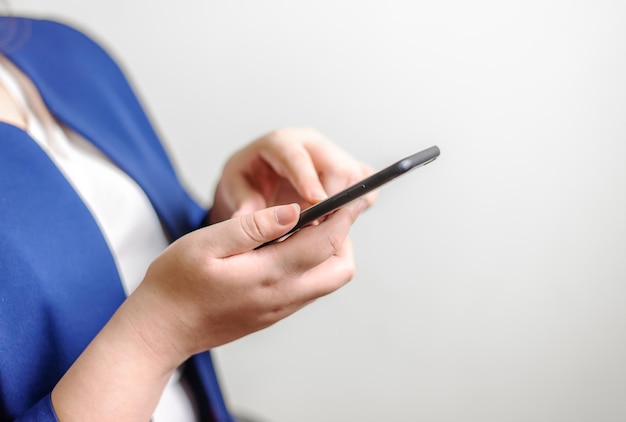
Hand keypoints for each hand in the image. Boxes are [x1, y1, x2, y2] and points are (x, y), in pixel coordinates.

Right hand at [131, 199, 366, 365]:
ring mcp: (280, 308)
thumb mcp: (206, 243)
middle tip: (324, 211)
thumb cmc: (175, 284)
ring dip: (328, 251)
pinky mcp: (273, 313)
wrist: (160, 331)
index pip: (325, 242)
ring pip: (328, 281)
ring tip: (305, 226)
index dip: (344, 215)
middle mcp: (283, 296)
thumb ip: (253, 226)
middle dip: (343, 236)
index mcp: (269, 275)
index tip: (354, 195)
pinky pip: (308, 289)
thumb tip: (293, 210)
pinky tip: (287, 248)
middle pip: (340, 268)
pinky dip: (311, 265)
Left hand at [209, 127, 375, 223]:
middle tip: (320, 228)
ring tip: (328, 227)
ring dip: (347, 204)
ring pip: (355, 175)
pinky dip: (361, 201)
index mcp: (281, 143)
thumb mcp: (235, 187)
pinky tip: (345, 218)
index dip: (308, 180)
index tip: (316, 202)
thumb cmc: (247, 178)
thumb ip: (243, 204)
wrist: (258, 175)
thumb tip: (245, 221)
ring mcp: (332, 154)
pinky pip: (365, 182)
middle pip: (336, 166)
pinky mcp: (346, 168)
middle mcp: (311, 144)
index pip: (297, 157)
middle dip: (333, 201)